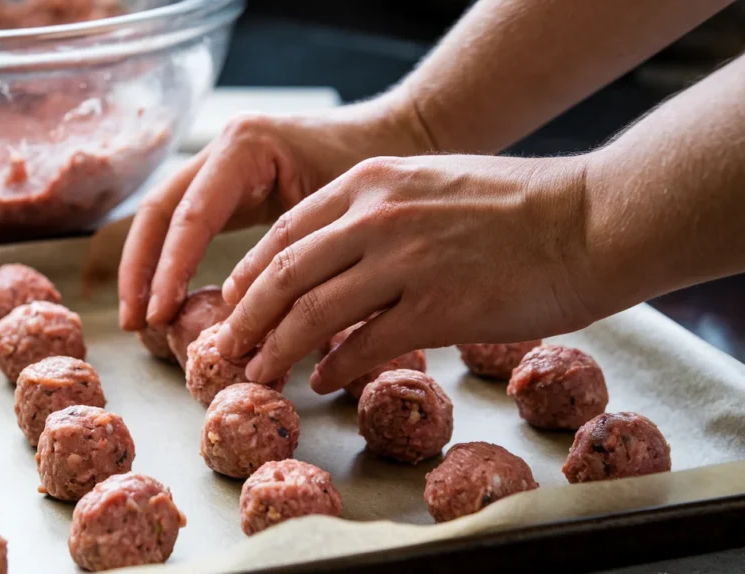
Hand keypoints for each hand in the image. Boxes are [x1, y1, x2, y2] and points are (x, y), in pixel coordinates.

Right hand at [117, 102, 433, 330]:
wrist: (400, 134)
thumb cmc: (381, 169)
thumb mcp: (339, 213)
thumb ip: (296, 261)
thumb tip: (266, 331)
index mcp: (246, 147)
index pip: (191, 214)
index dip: (169, 269)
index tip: (158, 317)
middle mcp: (223, 149)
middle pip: (159, 211)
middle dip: (141, 270)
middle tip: (134, 325)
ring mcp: (220, 163)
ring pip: (163, 216)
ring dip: (147, 269)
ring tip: (139, 322)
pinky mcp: (227, 184)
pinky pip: (185, 223)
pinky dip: (171, 262)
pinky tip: (168, 301)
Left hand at [213, 153, 597, 393]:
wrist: (590, 219)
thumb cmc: (517, 204)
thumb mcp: (430, 185)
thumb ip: (376, 214)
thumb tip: (335, 260)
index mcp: (372, 181)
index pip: (286, 230)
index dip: (250, 273)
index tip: (233, 301)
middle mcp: (378, 215)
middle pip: (286, 273)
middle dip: (247, 315)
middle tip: (228, 347)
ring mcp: (406, 261)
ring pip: (313, 312)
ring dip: (277, 348)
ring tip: (259, 372)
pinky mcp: (438, 306)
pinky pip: (366, 345)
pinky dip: (334, 367)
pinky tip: (321, 381)